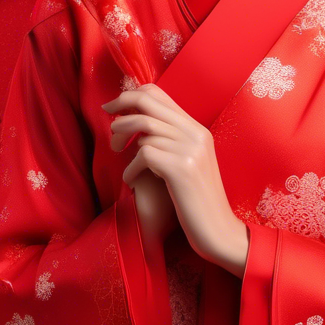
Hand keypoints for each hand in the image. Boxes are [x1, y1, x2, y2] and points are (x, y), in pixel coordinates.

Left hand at [102, 83, 244, 268]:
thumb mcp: (189, 164)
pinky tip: (131, 181)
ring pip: (144, 126)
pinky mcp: (181, 168)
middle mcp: (195, 133)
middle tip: (105, 116)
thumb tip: (138, 126)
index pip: (159, 93)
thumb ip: (170, 142)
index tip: (114, 108)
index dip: (132, 95)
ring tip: (116, 150)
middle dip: (121, 104)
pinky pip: (143, 154)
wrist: (219, 231)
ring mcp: (190, 149)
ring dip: (122, 136)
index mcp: (197, 129)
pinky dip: (130, 167)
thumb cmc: (196, 201)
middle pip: (148, 101)